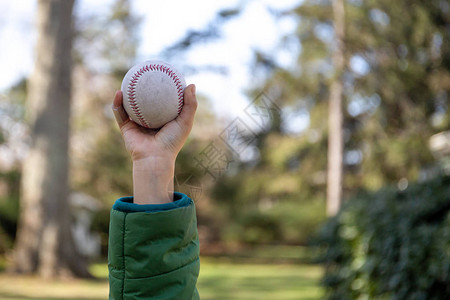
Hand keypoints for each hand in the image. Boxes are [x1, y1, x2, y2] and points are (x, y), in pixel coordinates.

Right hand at [112, 84, 197, 203]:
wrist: (155, 158)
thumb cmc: (172, 141)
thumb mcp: (186, 122)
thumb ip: (190, 104)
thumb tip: (191, 84)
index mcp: (164, 119)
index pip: (163, 100)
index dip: (163, 88)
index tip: (164, 74)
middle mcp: (150, 120)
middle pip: (145, 101)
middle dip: (143, 87)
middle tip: (144, 72)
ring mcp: (137, 124)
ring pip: (130, 105)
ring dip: (127, 92)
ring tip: (128, 78)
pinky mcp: (127, 128)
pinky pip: (120, 113)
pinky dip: (118, 103)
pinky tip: (119, 92)